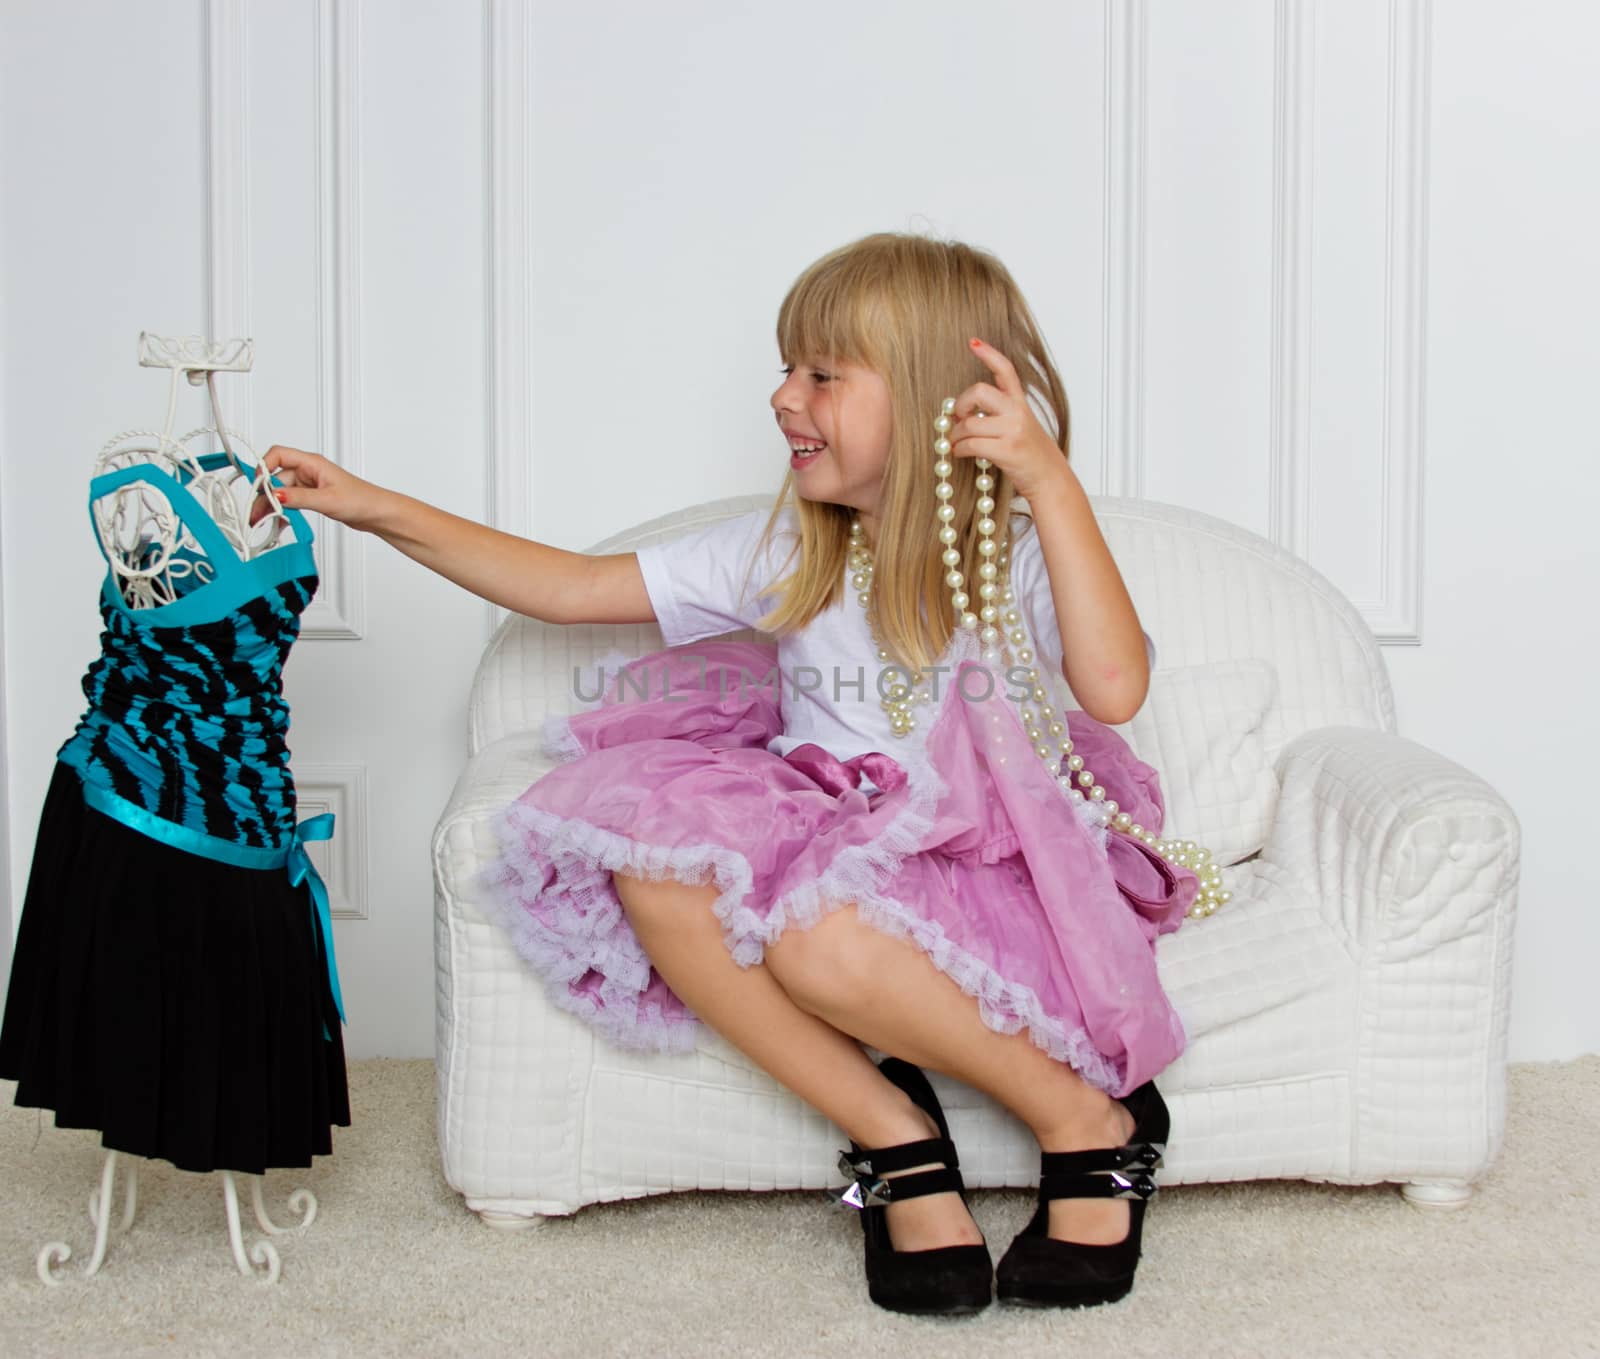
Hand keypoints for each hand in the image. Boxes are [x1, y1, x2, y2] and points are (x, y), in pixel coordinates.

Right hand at [249, 445, 386, 530]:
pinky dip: (282, 512)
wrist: (377, 514)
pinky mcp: (312, 498)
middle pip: (276, 477)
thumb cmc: (362, 500)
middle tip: (255, 513)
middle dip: (263, 494)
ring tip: (261, 522)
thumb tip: (275, 494)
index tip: (258, 486)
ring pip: (281, 492)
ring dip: (270, 506)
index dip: (264, 467)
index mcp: (312, 463)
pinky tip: (278, 523)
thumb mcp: (327, 500)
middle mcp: (308, 471)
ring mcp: (309, 485)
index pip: (278, 455)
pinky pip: (290, 502)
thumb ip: (299, 498)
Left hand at [946, 337, 1066, 501]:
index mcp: (1020, 403)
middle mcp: (1017, 412)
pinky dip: (959, 449)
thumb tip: (962, 414)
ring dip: (954, 435)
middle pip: (979, 391)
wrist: (1049, 478)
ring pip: (969, 423)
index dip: (988, 354)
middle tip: (956, 417)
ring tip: (955, 443)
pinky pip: (970, 444)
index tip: (973, 342)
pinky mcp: (1006, 450)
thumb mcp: (1019, 426)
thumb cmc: (1030, 454)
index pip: (1005, 370)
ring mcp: (1013, 431)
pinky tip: (959, 453)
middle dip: (960, 404)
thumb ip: (998, 414)